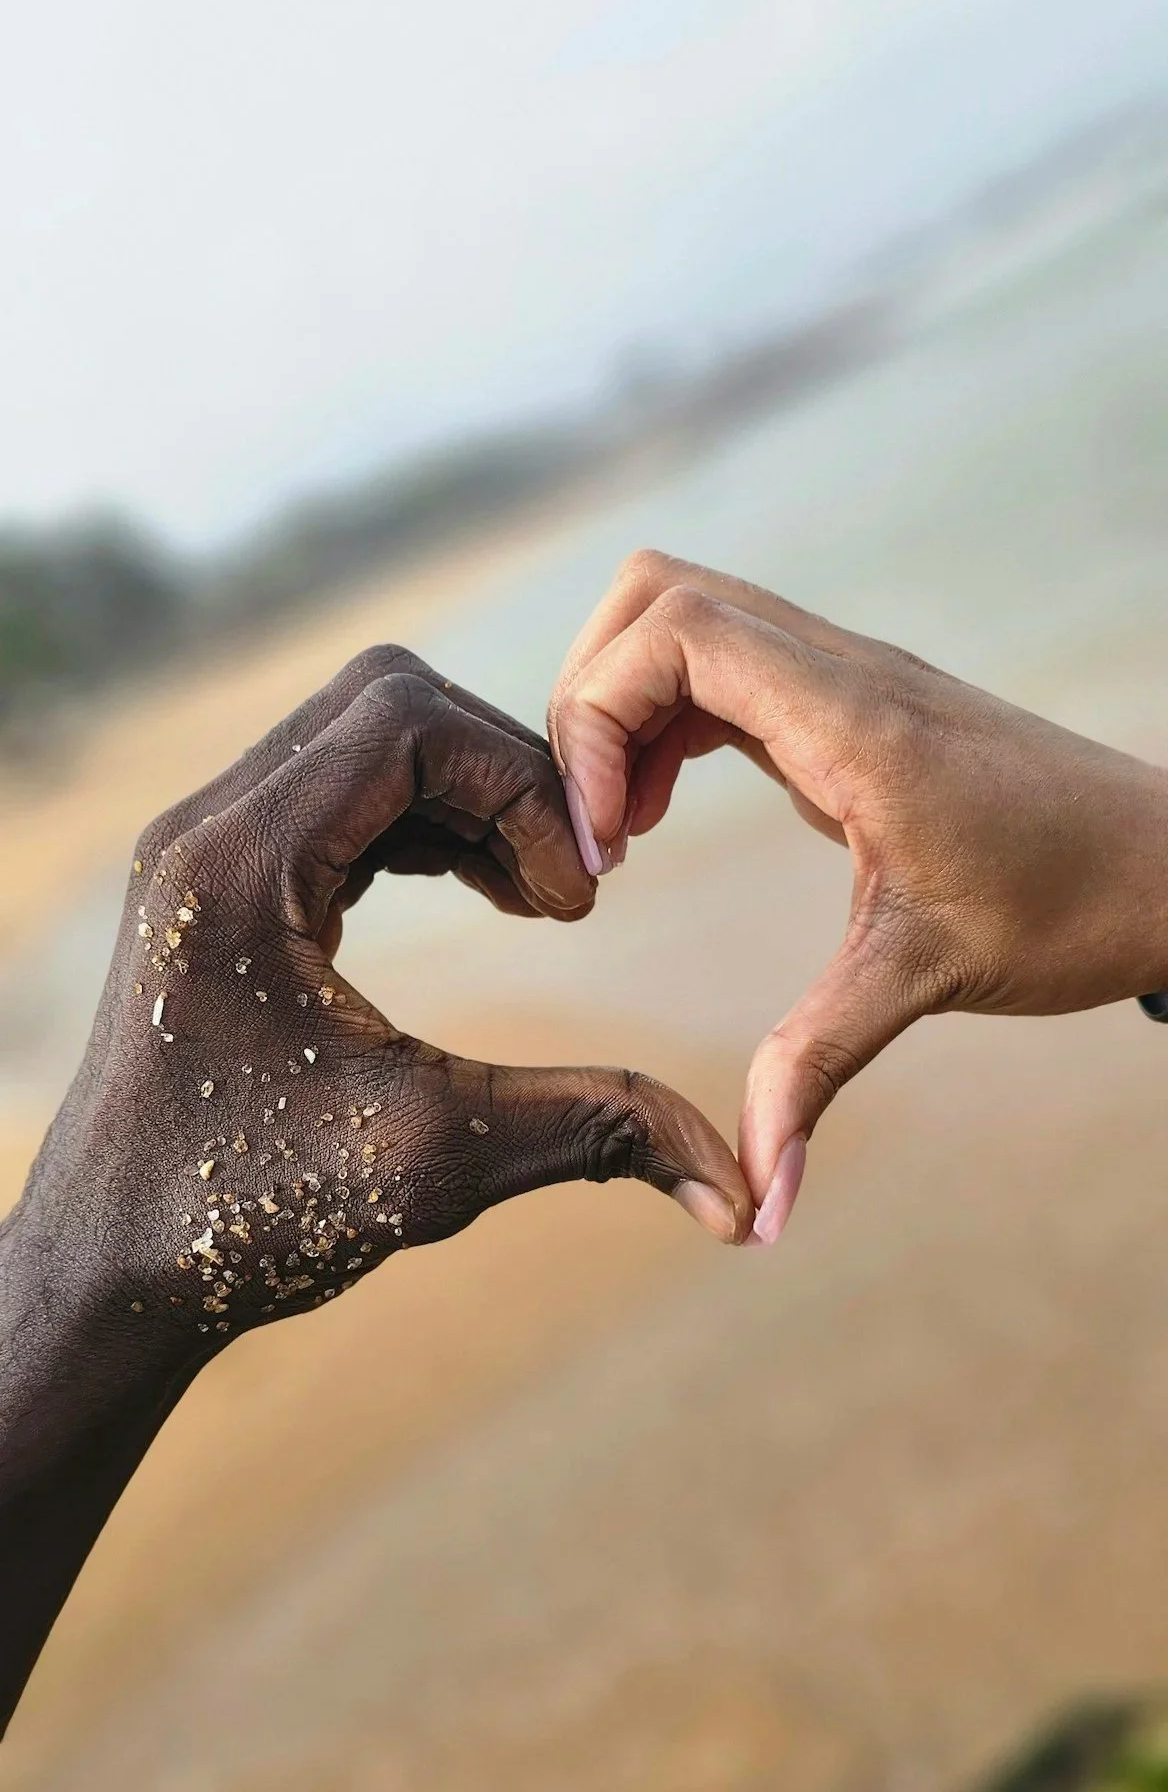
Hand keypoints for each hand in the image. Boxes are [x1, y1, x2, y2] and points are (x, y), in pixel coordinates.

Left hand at [0, 645, 753, 1726]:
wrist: (109, 1272)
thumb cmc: (237, 1217)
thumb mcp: (432, 1165)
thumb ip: (589, 1134)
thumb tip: (736, 1190)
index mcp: (237, 865)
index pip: (403, 721)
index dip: (520, 784)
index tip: (576, 902)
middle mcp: (211, 830)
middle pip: (387, 706)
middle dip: (504, 777)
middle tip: (568, 891)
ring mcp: (211, 849)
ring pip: (366, 743)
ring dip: (471, 800)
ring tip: (542, 899)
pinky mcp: (225, 881)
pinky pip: (343, 797)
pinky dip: (428, 825)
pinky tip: (488, 897)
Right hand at [548, 551, 1167, 1240]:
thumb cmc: (1071, 906)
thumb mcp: (927, 979)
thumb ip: (816, 1072)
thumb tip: (757, 1209)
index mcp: (852, 719)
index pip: (674, 631)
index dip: (598, 717)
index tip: (606, 841)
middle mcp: (841, 672)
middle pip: (657, 595)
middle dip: (591, 699)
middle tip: (598, 826)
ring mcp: (844, 679)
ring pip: (683, 617)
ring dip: (625, 708)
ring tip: (623, 828)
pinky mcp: (845, 707)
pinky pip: (721, 669)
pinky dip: (664, 723)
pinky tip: (662, 813)